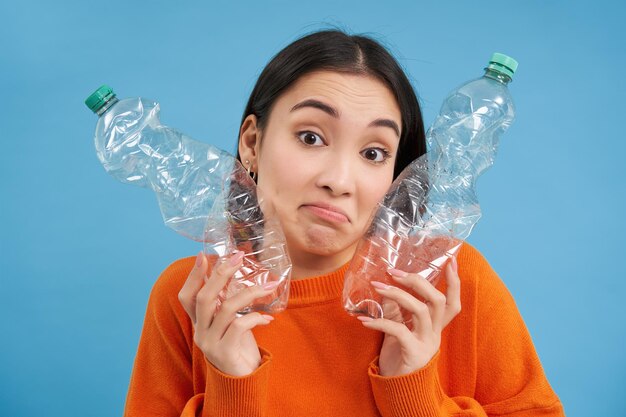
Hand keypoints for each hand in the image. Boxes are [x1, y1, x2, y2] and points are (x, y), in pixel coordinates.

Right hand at [178, 251, 277, 375]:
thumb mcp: (230, 321)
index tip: (204, 255)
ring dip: (249, 293)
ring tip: (268, 286)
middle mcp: (200, 332)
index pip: (187, 296)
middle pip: (204, 298)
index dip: (194, 276)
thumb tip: (235, 274)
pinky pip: (239, 327)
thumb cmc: (238, 346)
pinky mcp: (225, 352)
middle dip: (221, 274)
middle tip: (238, 257)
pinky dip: (255, 318)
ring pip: (226, 309)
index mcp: (199, 322)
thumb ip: (227, 303)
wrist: (242, 381)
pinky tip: (267, 319)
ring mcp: (210, 343)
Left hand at [357, 256, 460, 375]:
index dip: (454, 282)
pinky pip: (399, 331)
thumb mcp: (398, 329)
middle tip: (395, 271)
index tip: (451, 260)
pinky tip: (365, 320)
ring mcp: (426, 344)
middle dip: (418, 281)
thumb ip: (396, 310)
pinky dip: (381, 322)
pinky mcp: (413, 354)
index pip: (452, 302)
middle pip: (438, 301)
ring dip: (398, 294)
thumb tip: (386, 287)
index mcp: (435, 327)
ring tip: (378, 286)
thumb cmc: (398, 357)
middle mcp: (435, 334)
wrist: (398, 391)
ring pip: (420, 311)